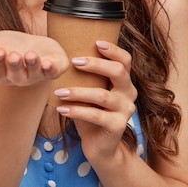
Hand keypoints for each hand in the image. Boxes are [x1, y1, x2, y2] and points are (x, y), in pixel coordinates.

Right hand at [0, 30, 69, 85]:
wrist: (34, 46)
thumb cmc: (9, 46)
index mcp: (0, 73)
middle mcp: (18, 78)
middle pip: (14, 75)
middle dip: (14, 65)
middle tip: (13, 56)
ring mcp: (36, 75)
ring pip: (33, 73)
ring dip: (32, 65)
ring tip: (30, 55)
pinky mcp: (53, 70)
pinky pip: (52, 72)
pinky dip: (51, 69)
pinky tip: (47, 63)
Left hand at [54, 40, 137, 160]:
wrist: (99, 145)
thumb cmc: (91, 112)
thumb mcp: (90, 91)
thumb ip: (85, 76)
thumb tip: (62, 55)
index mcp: (124, 81)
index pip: (125, 60)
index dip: (113, 49)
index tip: (95, 42)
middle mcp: (129, 93)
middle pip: (118, 71)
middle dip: (95, 64)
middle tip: (73, 61)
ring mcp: (126, 110)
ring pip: (102, 95)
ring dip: (77, 91)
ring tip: (58, 91)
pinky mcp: (118, 125)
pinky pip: (96, 115)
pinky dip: (76, 111)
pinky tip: (61, 109)